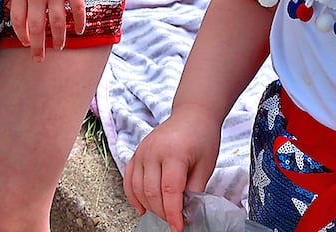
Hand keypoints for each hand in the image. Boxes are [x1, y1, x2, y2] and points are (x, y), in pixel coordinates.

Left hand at [10, 0, 84, 60]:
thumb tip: (23, 1)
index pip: (17, 20)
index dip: (21, 35)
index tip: (25, 42)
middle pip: (35, 28)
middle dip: (37, 47)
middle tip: (39, 59)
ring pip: (56, 23)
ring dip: (58, 39)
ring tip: (60, 47)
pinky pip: (76, 10)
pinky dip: (79, 22)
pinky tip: (80, 30)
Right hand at [122, 111, 221, 231]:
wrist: (192, 115)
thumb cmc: (202, 137)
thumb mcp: (206, 166)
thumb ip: (195, 190)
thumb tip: (186, 212)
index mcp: (174, 154)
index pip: (170, 191)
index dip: (173, 213)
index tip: (178, 228)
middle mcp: (153, 152)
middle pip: (152, 192)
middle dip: (163, 212)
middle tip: (175, 220)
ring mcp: (142, 152)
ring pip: (138, 188)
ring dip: (150, 206)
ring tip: (163, 214)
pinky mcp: (137, 153)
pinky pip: (129, 179)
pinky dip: (133, 196)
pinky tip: (142, 208)